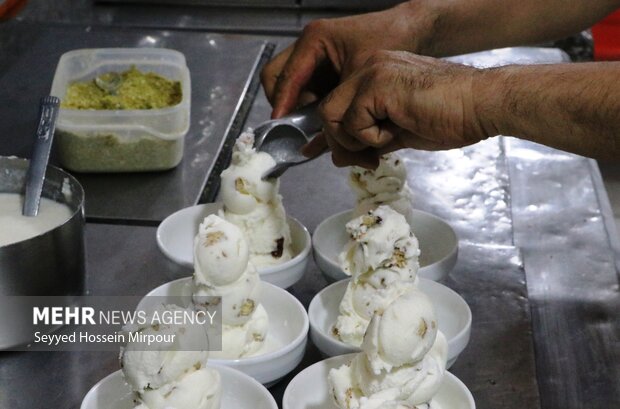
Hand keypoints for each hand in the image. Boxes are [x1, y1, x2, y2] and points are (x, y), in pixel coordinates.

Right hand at [260, 1, 434, 117]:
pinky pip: (307, 93)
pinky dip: (311, 109)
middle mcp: (310, 48)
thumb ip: (338, 104)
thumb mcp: (362, 76)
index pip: (284, 75)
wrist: (414, 31)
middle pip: (276, 79)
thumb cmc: (391, 41)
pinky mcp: (325, 72)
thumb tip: (320, 132)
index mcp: (314, 40)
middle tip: (294, 126)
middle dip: (283, 104)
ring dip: (297, 109)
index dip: (281, 102)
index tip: (280, 124)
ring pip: (290, 88)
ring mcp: (316, 60)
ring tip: (312, 129)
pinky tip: (322, 126)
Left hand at [302, 51, 491, 167]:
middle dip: (341, 143)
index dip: (343, 138)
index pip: (337, 107)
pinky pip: (352, 122)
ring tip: (386, 141)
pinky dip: (370, 137)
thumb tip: (342, 157)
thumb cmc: (451, 116)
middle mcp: (368, 68)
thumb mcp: (400, 131)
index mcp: (374, 75)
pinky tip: (397, 130)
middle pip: (327, 111)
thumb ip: (370, 139)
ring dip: (354, 139)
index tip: (365, 157)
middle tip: (367, 159)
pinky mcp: (377, 85)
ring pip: (331, 115)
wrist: (481, 106)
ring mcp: (371, 73)